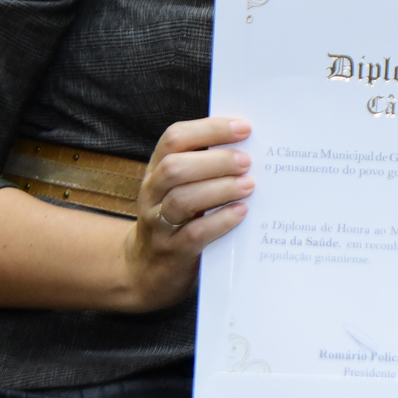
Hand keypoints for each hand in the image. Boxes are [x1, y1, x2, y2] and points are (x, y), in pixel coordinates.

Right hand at [121, 116, 253, 310]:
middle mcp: (152, 194)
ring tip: (249, 185)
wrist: (147, 269)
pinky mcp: (173, 252)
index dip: (209, 129)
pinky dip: (220, 220)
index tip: (244, 127)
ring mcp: (159, 224)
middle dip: (215, 160)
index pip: (174, 138)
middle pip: (175, 168)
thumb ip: (204, 168)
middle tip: (247, 161)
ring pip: (182, 200)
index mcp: (157, 170)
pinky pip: (194, 234)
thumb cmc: (177, 219)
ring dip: (220, 189)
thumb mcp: (181, 188)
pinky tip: (241, 212)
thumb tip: (250, 146)